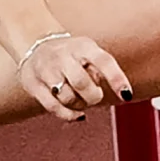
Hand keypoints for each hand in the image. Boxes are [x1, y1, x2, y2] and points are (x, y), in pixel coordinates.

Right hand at [13, 28, 135, 116]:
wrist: (35, 45)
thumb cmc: (72, 55)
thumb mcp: (89, 52)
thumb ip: (101, 69)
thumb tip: (115, 92)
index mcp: (83, 46)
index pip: (103, 61)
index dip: (116, 79)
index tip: (127, 96)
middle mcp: (62, 55)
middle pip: (82, 83)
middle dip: (93, 97)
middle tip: (94, 97)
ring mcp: (45, 69)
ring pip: (67, 97)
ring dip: (80, 105)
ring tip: (80, 99)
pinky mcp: (32, 84)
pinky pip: (53, 107)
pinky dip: (69, 115)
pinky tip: (78, 114)